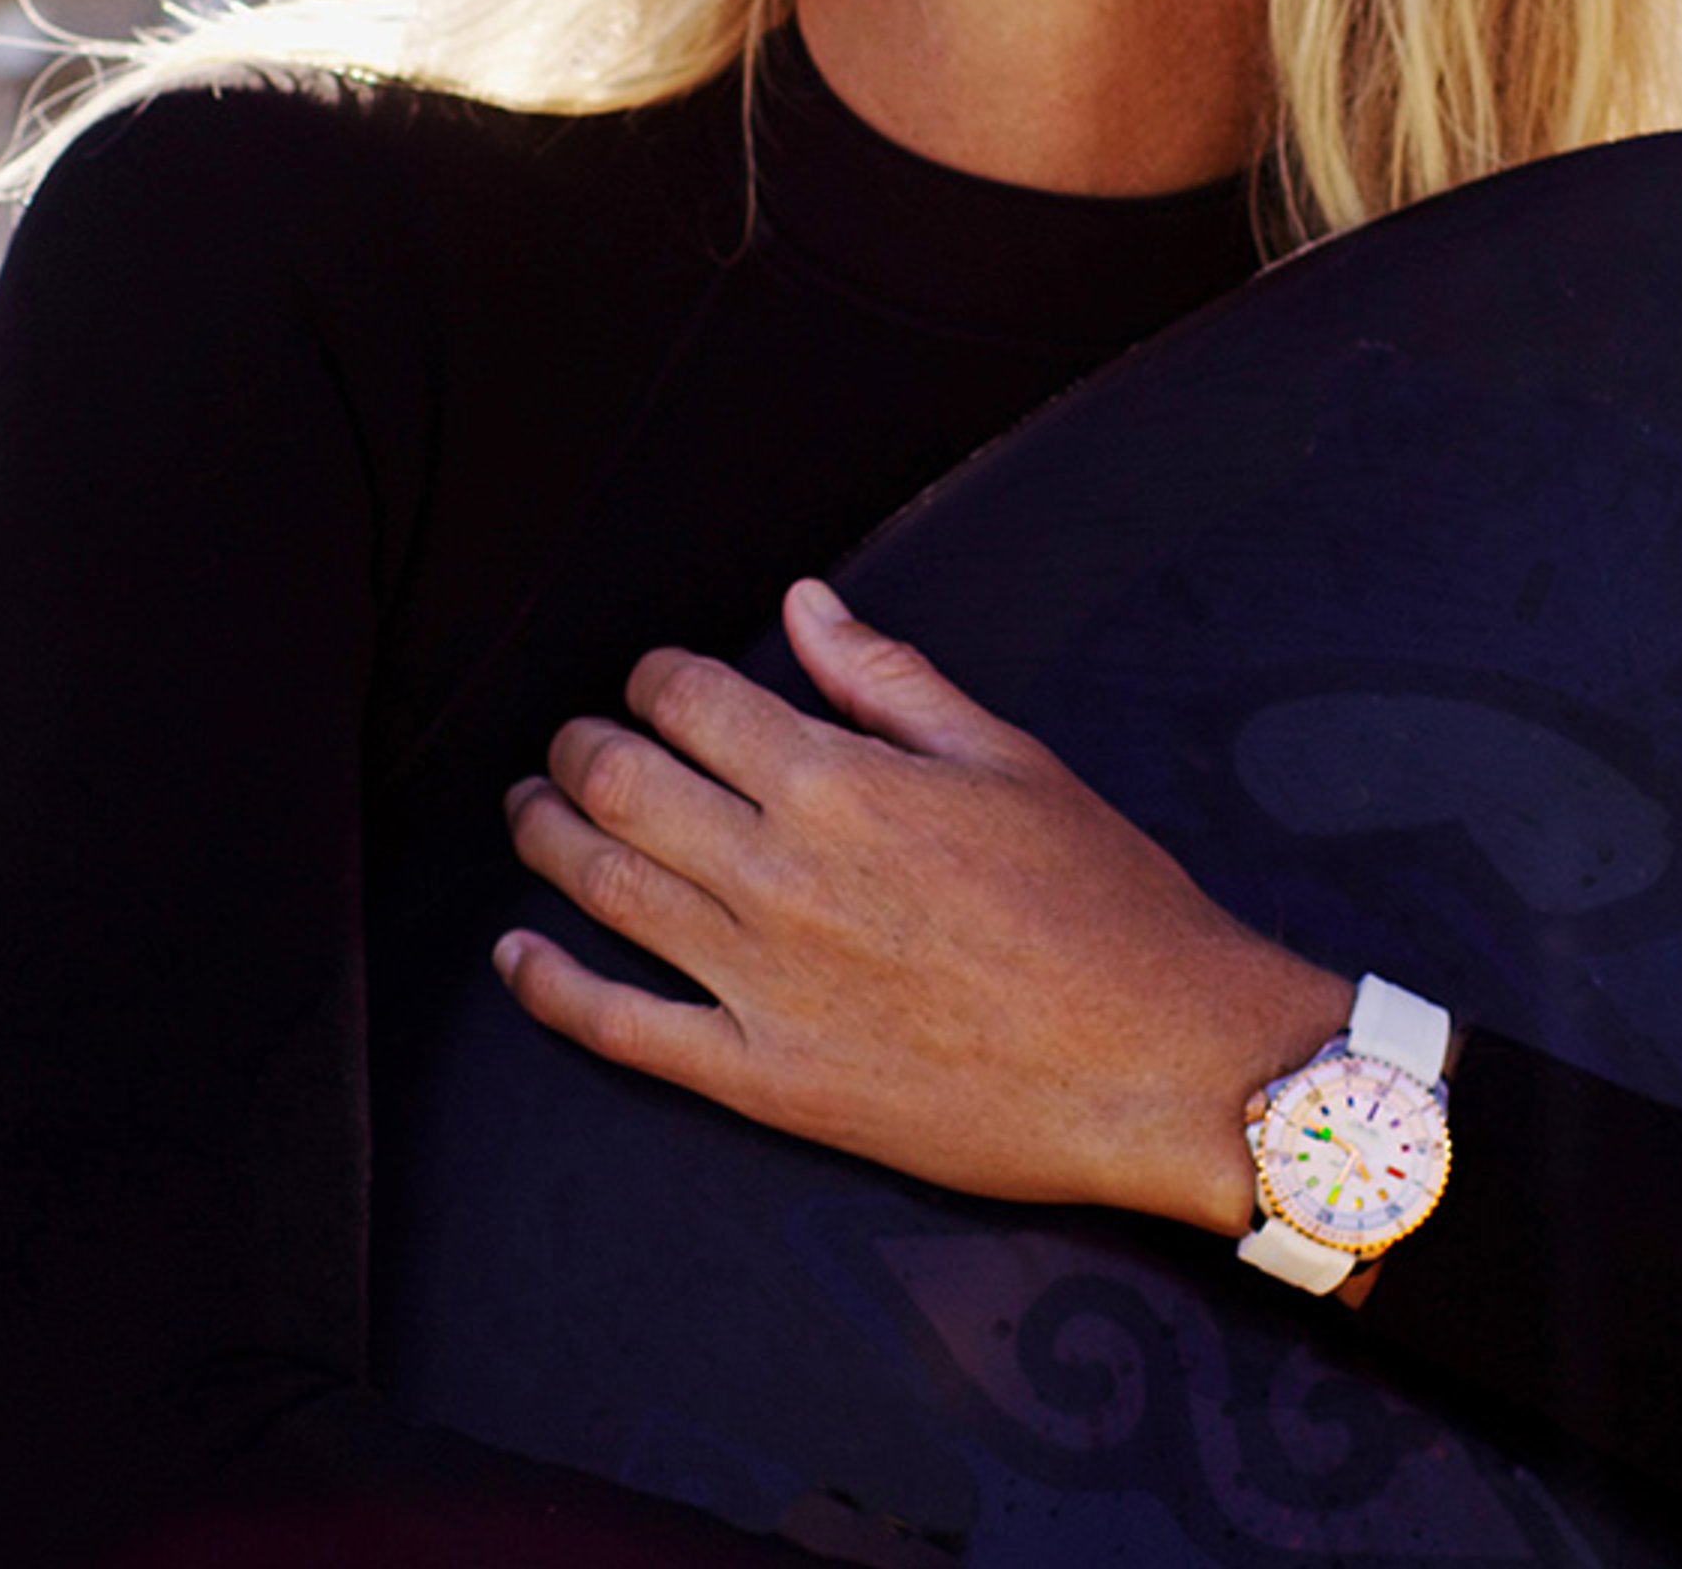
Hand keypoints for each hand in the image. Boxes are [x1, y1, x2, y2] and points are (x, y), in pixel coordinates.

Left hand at [498, 578, 1350, 1233]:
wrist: (1163, 1062)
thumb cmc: (1106, 904)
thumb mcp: (1006, 759)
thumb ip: (886, 677)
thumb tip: (804, 602)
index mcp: (841, 782)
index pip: (688, 699)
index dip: (654, 676)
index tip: (656, 681)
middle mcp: (780, 877)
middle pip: (621, 785)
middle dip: (580, 746)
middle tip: (573, 741)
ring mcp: (763, 984)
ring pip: (604, 889)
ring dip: (546, 837)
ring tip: (530, 811)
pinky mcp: (766, 1080)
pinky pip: (623, 1028)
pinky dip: (551, 986)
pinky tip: (517, 952)